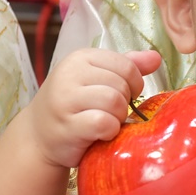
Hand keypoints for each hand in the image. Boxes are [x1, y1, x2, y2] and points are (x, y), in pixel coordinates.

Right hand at [25, 48, 160, 168]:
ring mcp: (66, 100)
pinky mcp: (68, 125)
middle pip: (121, 85)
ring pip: (114, 102)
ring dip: (118, 117)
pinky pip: (104, 123)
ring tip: (107, 122)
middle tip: (111, 112)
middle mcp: (70, 74)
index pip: (126, 65)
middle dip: (124, 102)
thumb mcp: (97, 79)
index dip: (134, 83)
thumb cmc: (74, 105)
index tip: (125, 94)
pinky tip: (100, 133)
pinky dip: (109, 131)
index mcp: (80, 58)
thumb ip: (126, 66)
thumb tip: (156, 58)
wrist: (39, 136)